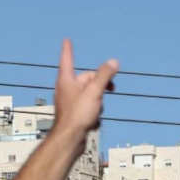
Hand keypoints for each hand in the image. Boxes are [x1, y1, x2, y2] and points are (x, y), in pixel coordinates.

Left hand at [53, 39, 117, 153]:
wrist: (70, 139)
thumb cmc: (78, 114)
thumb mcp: (95, 91)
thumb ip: (105, 76)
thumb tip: (113, 62)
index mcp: (66, 80)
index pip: (67, 59)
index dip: (68, 49)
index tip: (66, 40)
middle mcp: (66, 90)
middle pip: (87, 80)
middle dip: (100, 85)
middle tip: (111, 89)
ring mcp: (70, 103)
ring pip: (90, 95)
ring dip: (98, 103)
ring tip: (95, 112)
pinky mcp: (74, 115)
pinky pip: (89, 109)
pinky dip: (94, 114)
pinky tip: (92, 122)